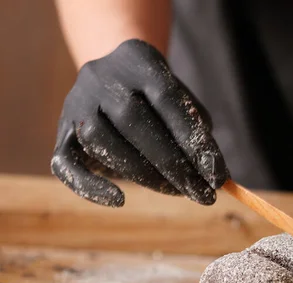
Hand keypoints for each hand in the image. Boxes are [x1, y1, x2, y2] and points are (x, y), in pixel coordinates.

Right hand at [51, 39, 228, 206]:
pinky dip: (90, 186)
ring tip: (176, 192)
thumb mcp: (182, 101)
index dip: (195, 141)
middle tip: (201, 194)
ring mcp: (76, 103)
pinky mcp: (61, 132)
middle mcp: (101, 76)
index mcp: (139, 60)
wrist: (113, 78)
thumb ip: (197, 130)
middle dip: (172, 164)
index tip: (218, 177)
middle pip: (133, 119)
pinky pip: (65, 163)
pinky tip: (119, 200)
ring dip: (142, 173)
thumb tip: (214, 173)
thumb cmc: (158, 98)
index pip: (168, 99)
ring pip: (101, 139)